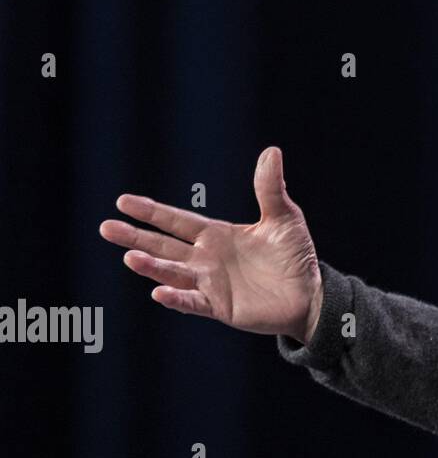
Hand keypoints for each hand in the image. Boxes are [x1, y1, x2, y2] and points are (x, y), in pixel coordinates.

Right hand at [98, 147, 323, 344]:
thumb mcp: (283, 217)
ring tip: (129, 257)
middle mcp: (206, 259)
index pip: (177, 221)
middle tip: (106, 227)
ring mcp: (210, 284)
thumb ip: (270, 188)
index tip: (123, 201)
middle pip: (164, 246)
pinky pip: (193, 302)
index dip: (152, 212)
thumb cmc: (294, 256)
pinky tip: (159, 292)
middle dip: (136, 237)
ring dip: (152, 266)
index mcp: (217, 236)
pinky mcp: (220, 306)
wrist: (311, 293)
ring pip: (173, 273)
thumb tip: (271, 151)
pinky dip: (176, 297)